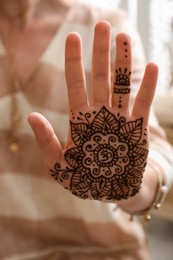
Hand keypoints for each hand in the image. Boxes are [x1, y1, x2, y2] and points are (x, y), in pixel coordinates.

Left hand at [28, 21, 157, 201]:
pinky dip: (147, 87)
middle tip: (103, 25)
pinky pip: (143, 104)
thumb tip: (31, 115)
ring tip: (124, 36)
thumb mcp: (59, 166)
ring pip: (121, 84)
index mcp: (80, 120)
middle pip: (99, 77)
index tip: (73, 37)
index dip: (73, 61)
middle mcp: (100, 113)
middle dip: (100, 52)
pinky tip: (153, 67)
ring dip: (123, 61)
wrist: (112, 192)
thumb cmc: (85, 181)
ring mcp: (119, 118)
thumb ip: (47, 142)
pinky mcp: (137, 128)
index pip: (75, 84)